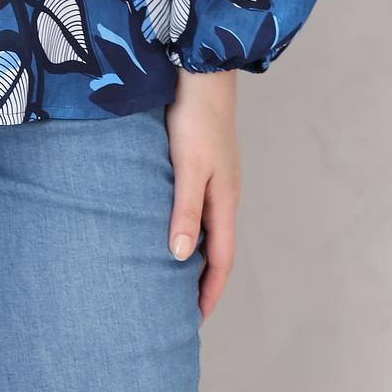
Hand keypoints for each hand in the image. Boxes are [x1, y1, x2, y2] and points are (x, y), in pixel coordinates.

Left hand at [165, 70, 240, 322]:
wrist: (201, 70)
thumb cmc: (195, 118)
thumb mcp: (188, 167)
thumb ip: (185, 210)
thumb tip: (181, 258)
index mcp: (224, 200)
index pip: (221, 260)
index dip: (209, 292)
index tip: (193, 321)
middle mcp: (223, 193)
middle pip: (216, 248)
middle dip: (202, 281)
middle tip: (178, 308)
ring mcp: (215, 177)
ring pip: (206, 227)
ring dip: (194, 254)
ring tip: (170, 276)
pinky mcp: (202, 161)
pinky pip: (197, 207)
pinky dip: (187, 227)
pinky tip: (167, 226)